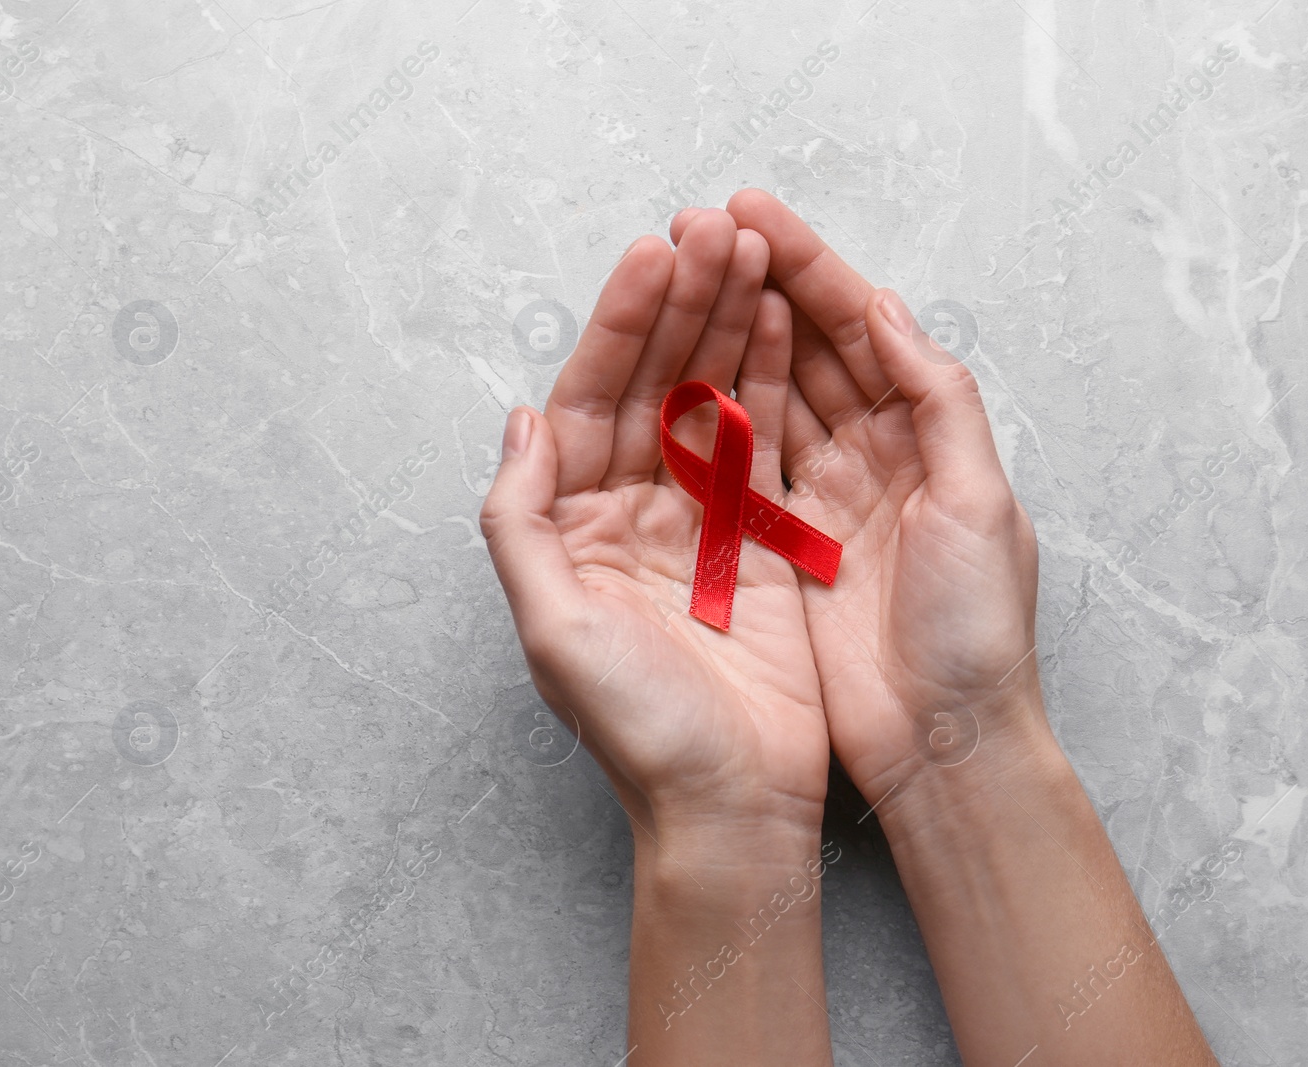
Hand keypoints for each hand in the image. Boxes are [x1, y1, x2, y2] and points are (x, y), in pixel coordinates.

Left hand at [480, 208, 827, 837]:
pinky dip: (778, 382)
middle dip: (685, 305)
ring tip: (755, 252)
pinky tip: (788, 325)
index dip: (622, 325)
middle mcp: (634, 510)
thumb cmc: (640, 730)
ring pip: (713, 398)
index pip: (592, 398)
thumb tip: (522, 418)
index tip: (656, 255)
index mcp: (575, 525)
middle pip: (656, 383)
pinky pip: (767, 442)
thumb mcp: (552, 630)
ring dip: (731, 325)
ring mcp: (703, 520)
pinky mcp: (763, 539)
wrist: (734, 804)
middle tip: (718, 231)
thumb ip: (519, 521)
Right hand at [676, 192, 1050, 806]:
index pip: (861, 327)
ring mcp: (824, 497)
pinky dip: (712, 415)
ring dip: (726, 335)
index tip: (751, 214)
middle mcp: (875, 454)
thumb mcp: (980, 505)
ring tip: (678, 278)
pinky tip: (676, 373)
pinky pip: (742, 462)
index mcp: (927, 434)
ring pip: (768, 393)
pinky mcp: (781, 544)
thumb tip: (887, 308)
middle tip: (697, 229)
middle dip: (754, 283)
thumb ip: (938, 401)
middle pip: (808, 346)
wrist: (943, 743)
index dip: (808, 267)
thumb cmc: (977, 630)